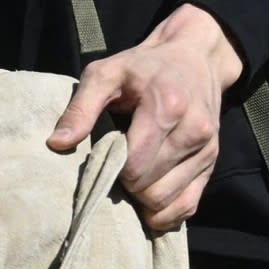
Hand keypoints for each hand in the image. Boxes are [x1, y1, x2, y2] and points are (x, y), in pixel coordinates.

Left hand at [48, 4, 247, 231]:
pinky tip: (149, 193)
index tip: (104, 154)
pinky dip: (165, 210)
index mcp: (167, 107)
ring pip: (166, 202)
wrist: (194, 58)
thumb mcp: (105, 75)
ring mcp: (207, 149)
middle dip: (125, 185)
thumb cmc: (143, 67)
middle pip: (148, 188)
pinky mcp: (212, 163)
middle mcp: (194, 130)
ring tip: (133, 174)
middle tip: (116, 165)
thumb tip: (56, 144)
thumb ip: (80, 109)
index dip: (111, 169)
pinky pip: (187, 207)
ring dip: (143, 198)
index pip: (134, 167)